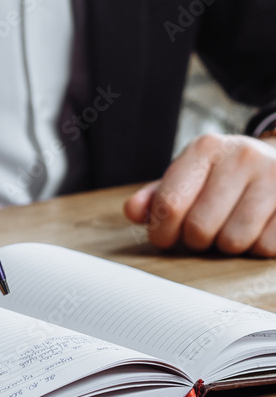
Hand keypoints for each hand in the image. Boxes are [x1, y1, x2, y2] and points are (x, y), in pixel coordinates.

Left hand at [124, 133, 275, 256]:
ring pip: (234, 241)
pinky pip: (265, 247)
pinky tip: (257, 229)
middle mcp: (241, 156)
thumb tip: (133, 211)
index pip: (170, 203)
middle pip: (200, 229)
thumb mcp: (191, 176)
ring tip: (232, 228)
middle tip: (205, 232)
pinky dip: (257, 248)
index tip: (165, 238)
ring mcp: (273, 176)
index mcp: (206, 148)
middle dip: (197, 241)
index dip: (161, 232)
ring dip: (228, 246)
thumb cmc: (226, 177)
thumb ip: (158, 195)